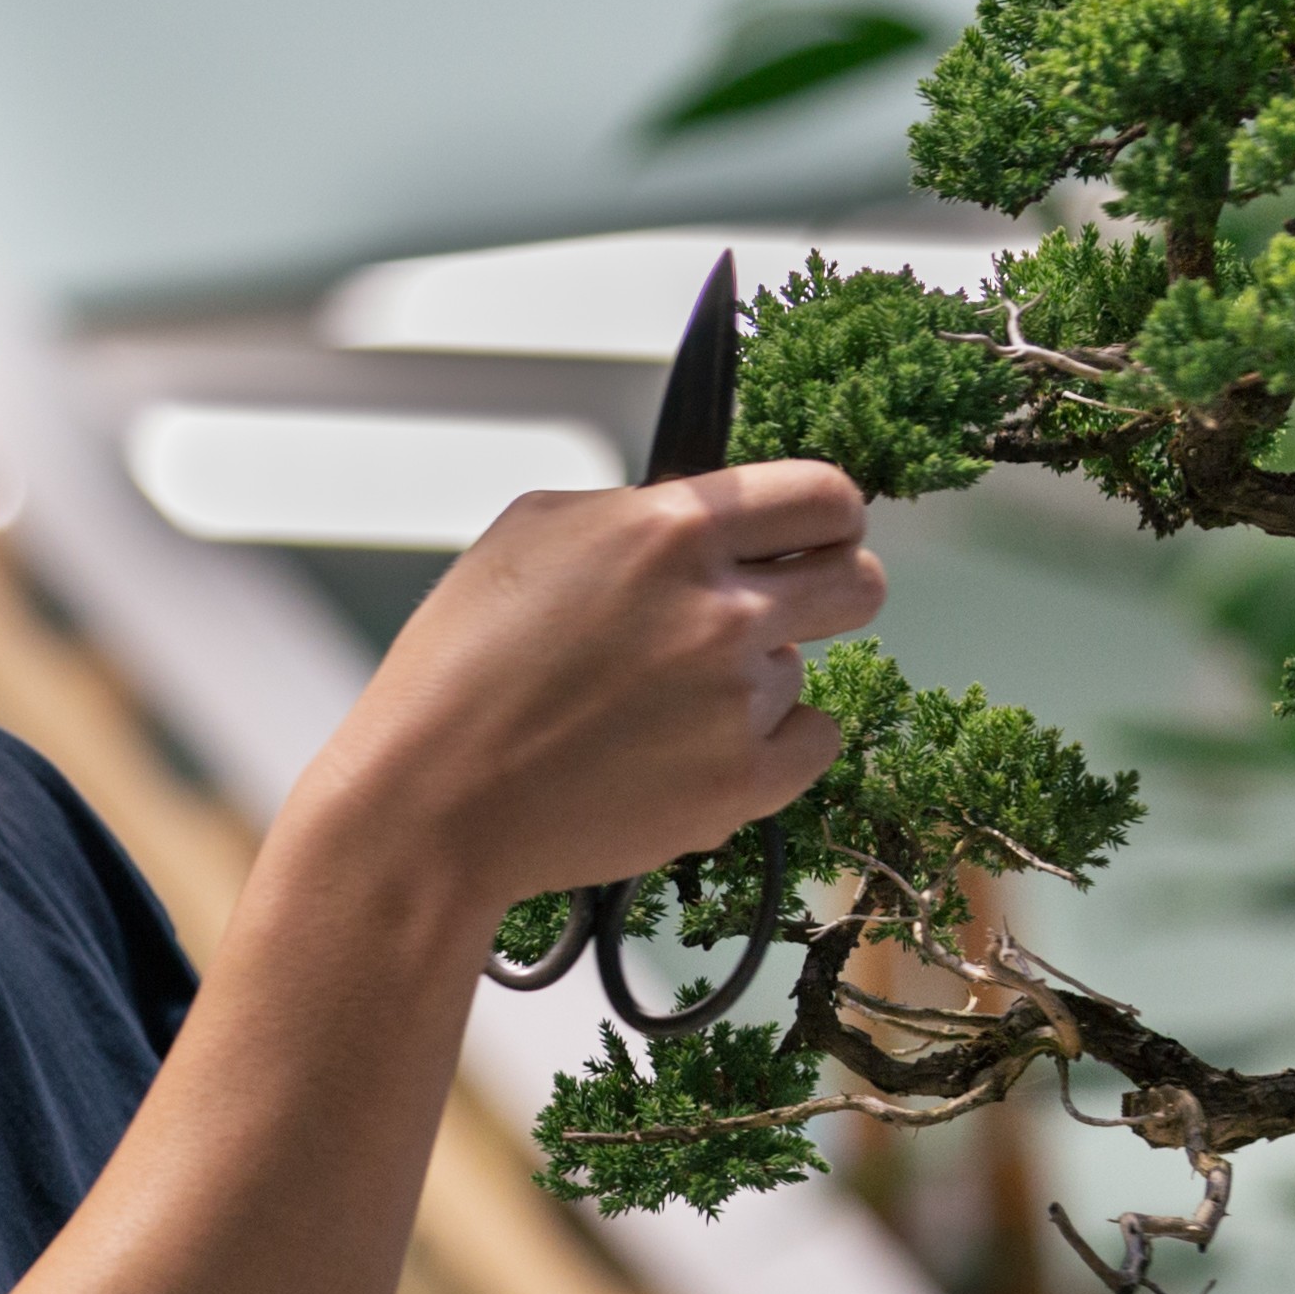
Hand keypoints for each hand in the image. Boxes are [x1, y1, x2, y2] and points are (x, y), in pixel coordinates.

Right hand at [320, 462, 880, 915]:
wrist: (434, 799)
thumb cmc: (461, 666)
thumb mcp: (532, 533)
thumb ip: (638, 511)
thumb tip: (698, 515)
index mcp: (672, 528)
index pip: (825, 494)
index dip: (829, 516)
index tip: (819, 535)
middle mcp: (721, 608)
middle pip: (860, 583)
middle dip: (831, 590)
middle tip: (784, 611)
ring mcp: (737, 701)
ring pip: (799, 673)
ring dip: (750, 683)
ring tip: (656, 707)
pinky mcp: (741, 783)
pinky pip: (810, 745)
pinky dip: (768, 747)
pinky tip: (699, 747)